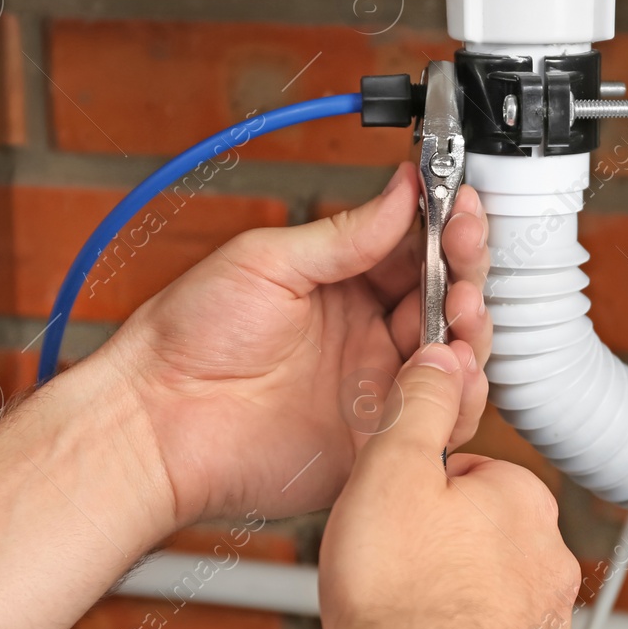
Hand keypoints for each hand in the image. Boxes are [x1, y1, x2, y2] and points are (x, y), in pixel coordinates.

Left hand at [94, 161, 492, 527]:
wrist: (156, 421)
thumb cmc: (187, 338)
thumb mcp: (267, 261)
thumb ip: (345, 234)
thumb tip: (403, 189)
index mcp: (344, 285)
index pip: (416, 250)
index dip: (446, 228)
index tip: (462, 205)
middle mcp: (369, 335)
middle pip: (446, 298)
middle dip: (466, 268)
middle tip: (465, 247)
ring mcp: (376, 387)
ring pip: (453, 356)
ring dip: (471, 325)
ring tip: (463, 304)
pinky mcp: (377, 439)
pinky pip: (437, 418)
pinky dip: (458, 393)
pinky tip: (454, 366)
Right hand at [321, 343, 578, 628]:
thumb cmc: (401, 599)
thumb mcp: (392, 471)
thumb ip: (418, 407)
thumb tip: (440, 357)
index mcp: (522, 495)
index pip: (468, 469)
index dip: (417, 487)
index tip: (390, 508)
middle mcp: (549, 551)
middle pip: (478, 526)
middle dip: (436, 540)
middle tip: (390, 561)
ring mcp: (545, 613)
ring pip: (486, 583)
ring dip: (448, 590)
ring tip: (403, 607)